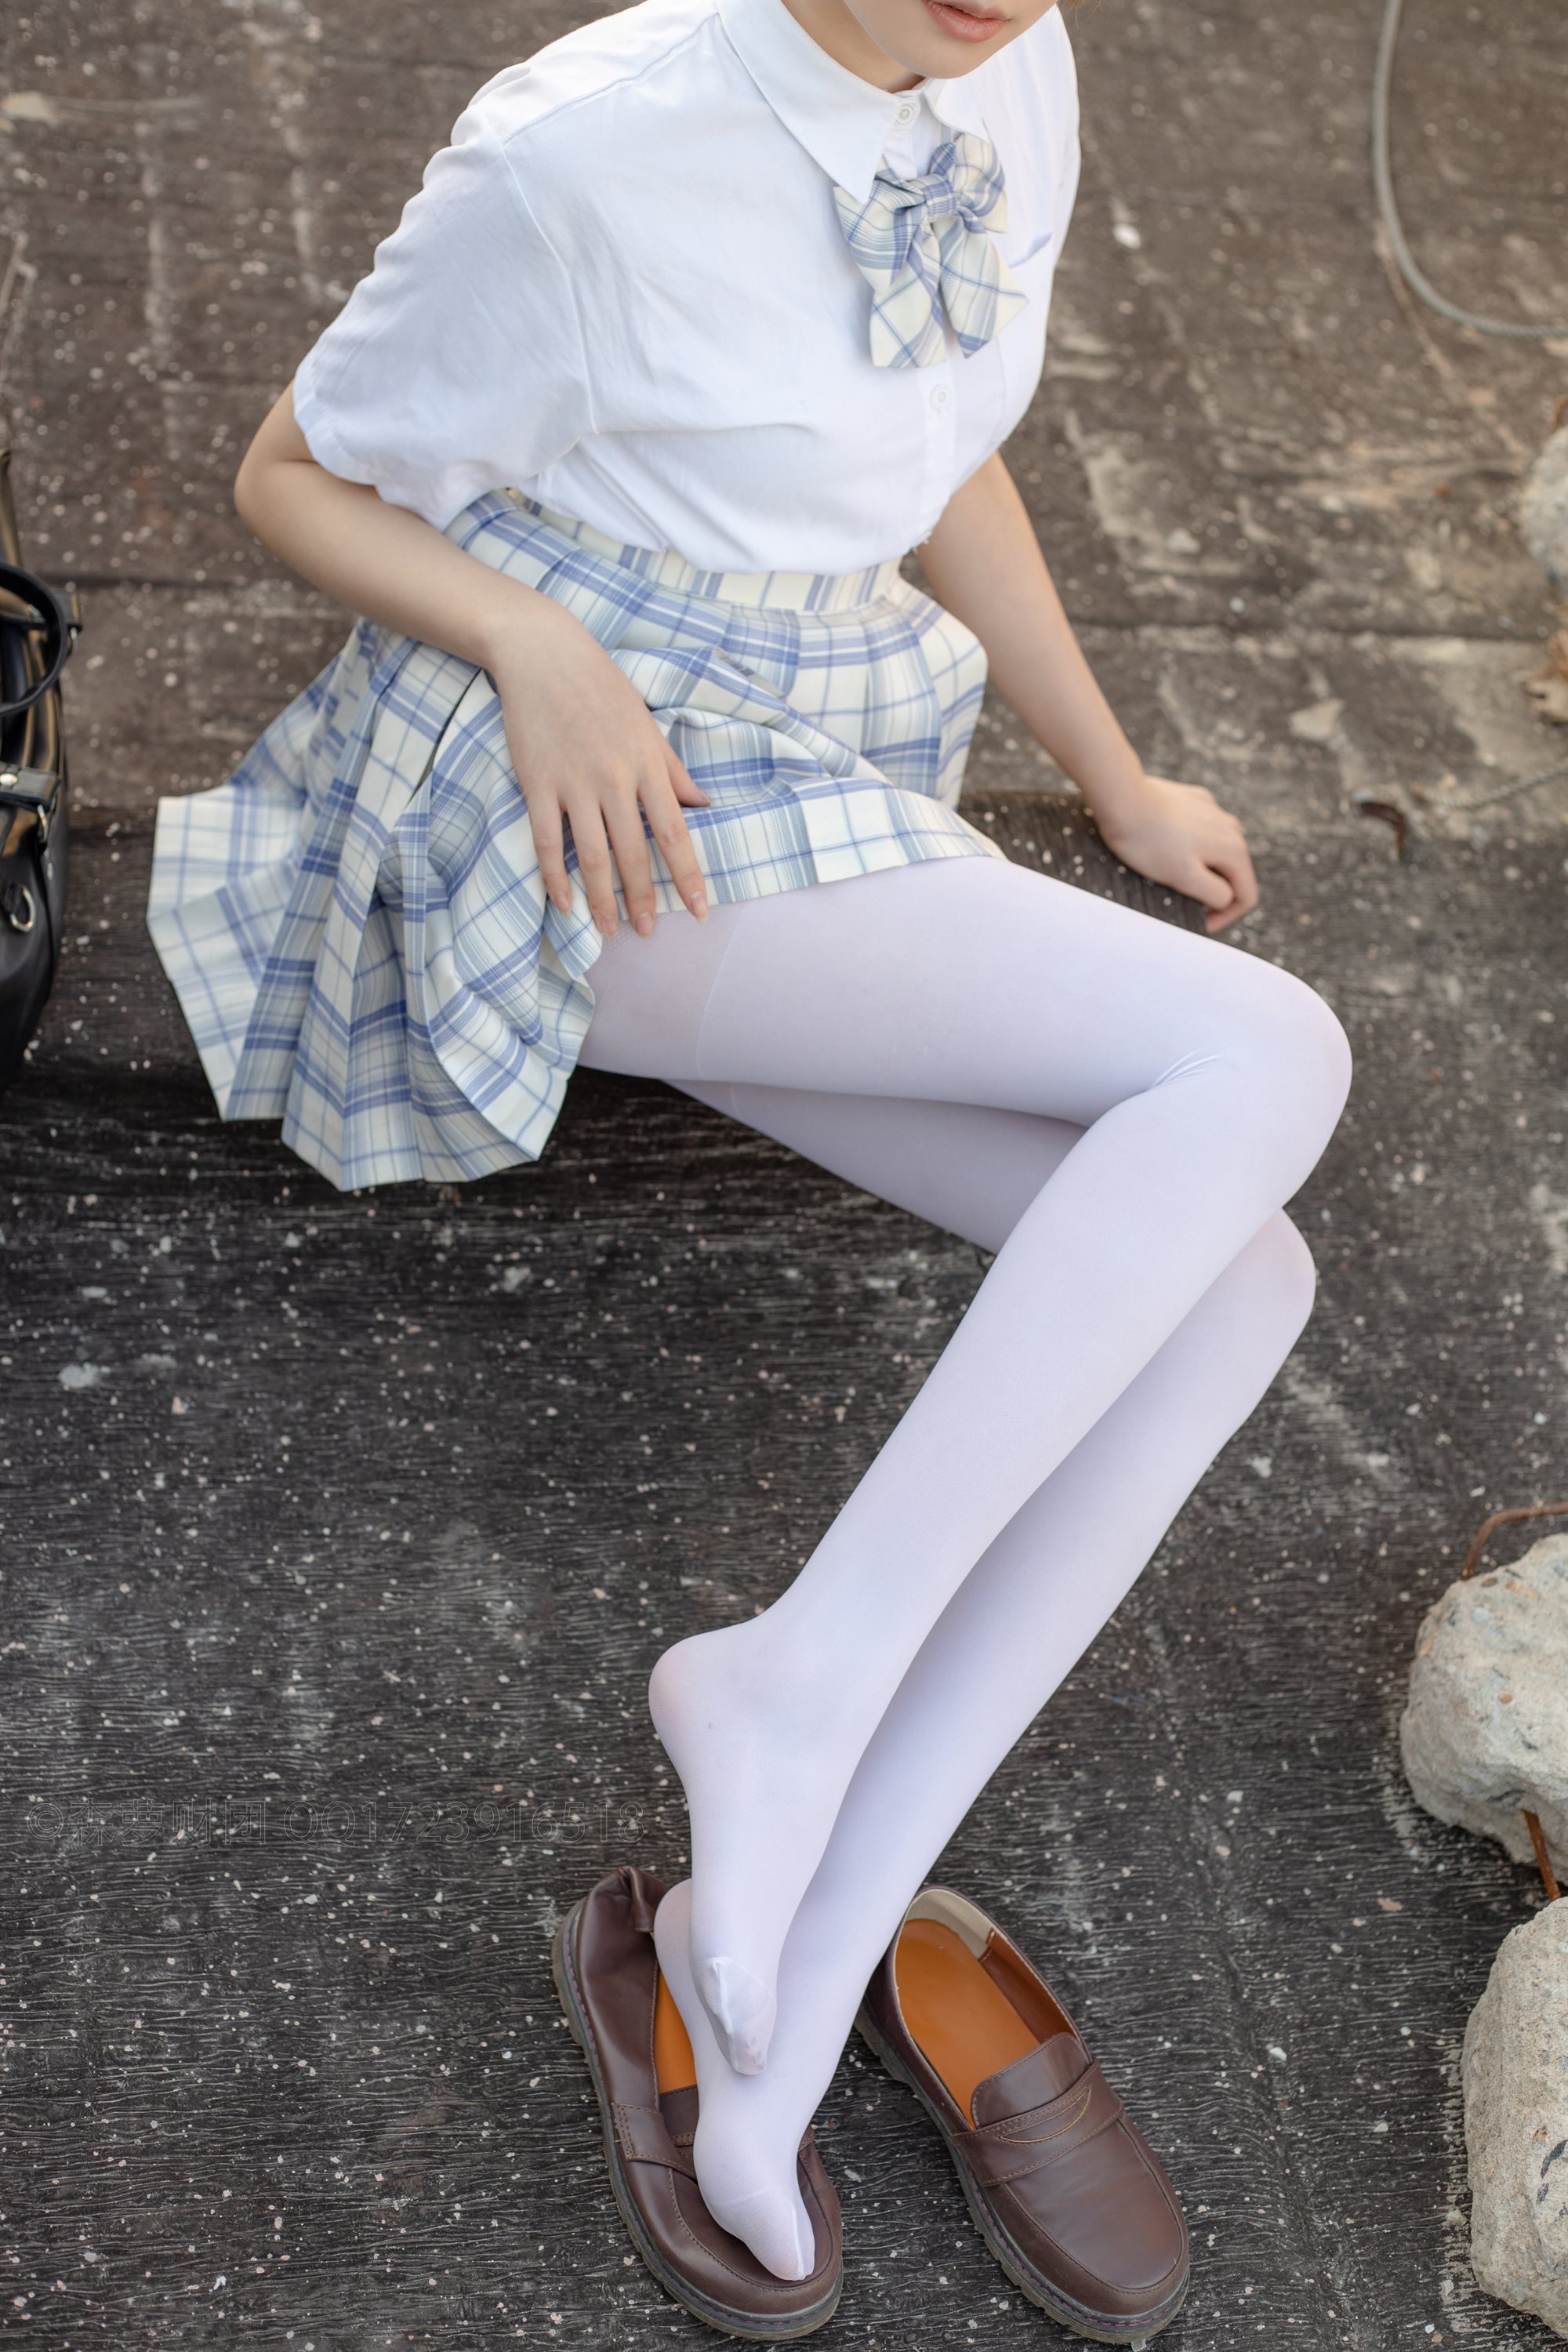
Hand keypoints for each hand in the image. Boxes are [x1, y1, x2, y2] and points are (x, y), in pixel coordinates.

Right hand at [490, 595, 710, 937]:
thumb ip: (673, 770)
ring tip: (609, 930)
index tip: (699, 912)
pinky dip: (554, 877)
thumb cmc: (601, 687)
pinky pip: (546, 842)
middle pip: (634, 853)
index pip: (675, 834)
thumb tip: (703, 806)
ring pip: (591, 856)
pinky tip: (564, 905)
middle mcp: (613, 779)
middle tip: (647, 932)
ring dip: (601, 899)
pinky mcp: (537, 783)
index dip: (688, 877)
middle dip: (642, 899)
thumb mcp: (646, 725)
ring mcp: (573, 784)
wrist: (543, 653)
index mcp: (647, 766)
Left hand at [1094, 773, 1257, 933]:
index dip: (1225, 917)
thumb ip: (1215, 894)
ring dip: (1201, 869)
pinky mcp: (1195, 801)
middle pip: (1233, 874)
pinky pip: (1201, 832)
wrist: (1124, 798)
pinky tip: (1165, 846)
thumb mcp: (1184, 878)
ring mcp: (1214, 811)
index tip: (1199, 924)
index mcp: (1234, 849)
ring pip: (1216, 852)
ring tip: (1170, 875)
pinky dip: (1189, 846)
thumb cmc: (1149, 842)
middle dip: (1213, 893)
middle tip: (1182, 903)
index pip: (1246, 896)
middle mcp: (1232, 827)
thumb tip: (1226, 898)